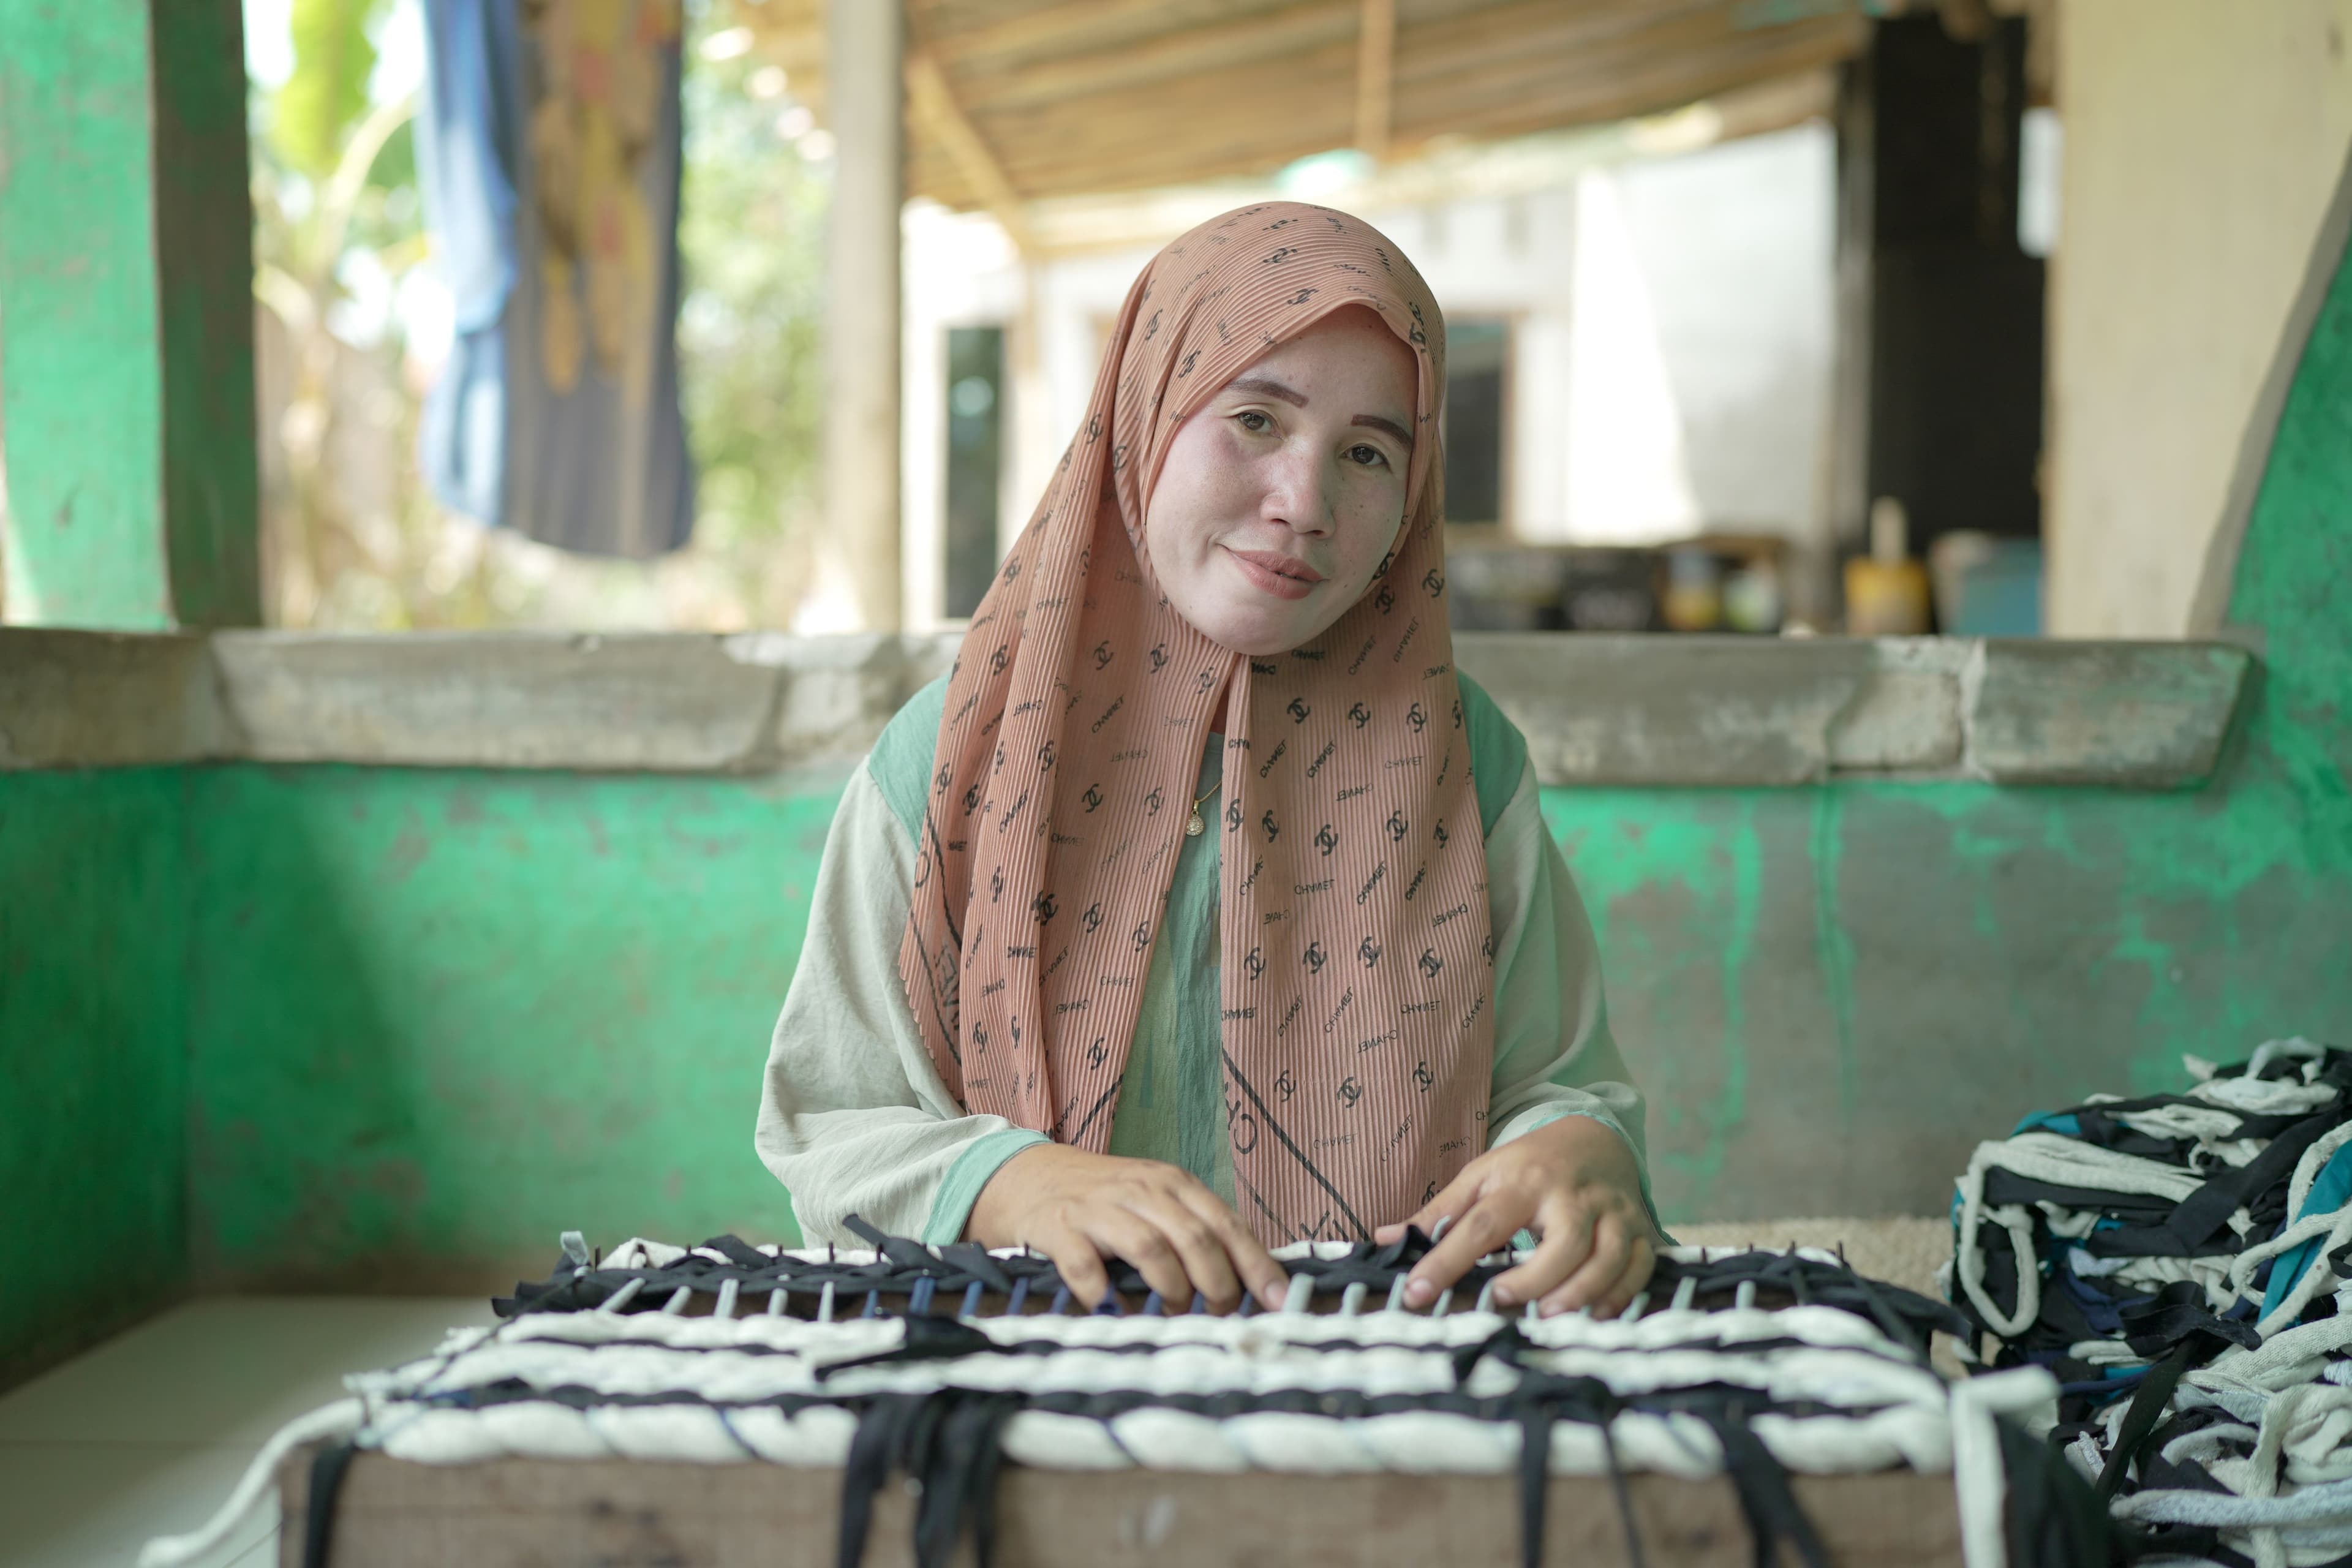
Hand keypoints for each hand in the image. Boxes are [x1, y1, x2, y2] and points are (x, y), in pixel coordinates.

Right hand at [966, 1144, 1288, 1312]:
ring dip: (1170, 1290)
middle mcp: (1141, 1191)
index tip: (1280, 1303)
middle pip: (1194, 1238)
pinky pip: (1085, 1264)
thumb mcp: (1157, 1205)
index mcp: (1173, 1185)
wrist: (1028, 1178)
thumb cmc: (1107, 1203)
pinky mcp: (1058, 1227)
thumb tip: (1256, 1287)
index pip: (1226, 1224)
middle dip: (1216, 1286)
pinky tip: (1115, 1312)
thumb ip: (1199, 1235)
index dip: (1256, 1265)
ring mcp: (1098, 1208)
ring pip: (1150, 1248)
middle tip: (1219, 1318)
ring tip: (1174, 1316)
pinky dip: (1103, 1294)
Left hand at [1373, 1115, 1655, 1317]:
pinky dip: (1621, 1293)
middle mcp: (1571, 1196)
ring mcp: (1611, 1212)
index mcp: (1522, 1182)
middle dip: (1534, 1278)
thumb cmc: (1528, 1166)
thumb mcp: (1480, 1176)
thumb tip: (1383, 1240)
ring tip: (1548, 1316)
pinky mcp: (1640, 1228)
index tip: (1417, 1293)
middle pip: (1563, 1242)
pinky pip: (1639, 1265)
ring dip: (1581, 1292)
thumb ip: (1438, 1212)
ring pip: (1607, 1256)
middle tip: (1501, 1300)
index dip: (1446, 1260)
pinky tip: (1595, 1315)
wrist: (1594, 1138)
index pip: (1481, 1224)